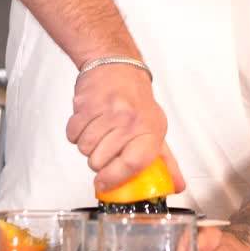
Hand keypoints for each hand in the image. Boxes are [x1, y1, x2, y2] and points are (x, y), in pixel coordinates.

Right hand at [65, 63, 184, 192]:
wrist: (116, 64)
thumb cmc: (135, 99)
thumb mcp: (155, 128)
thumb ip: (165, 161)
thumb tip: (176, 186)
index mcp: (151, 131)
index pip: (132, 165)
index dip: (114, 179)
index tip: (104, 184)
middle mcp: (131, 122)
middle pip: (100, 162)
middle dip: (98, 159)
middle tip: (105, 143)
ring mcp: (108, 112)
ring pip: (85, 149)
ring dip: (87, 144)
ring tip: (98, 129)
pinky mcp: (87, 105)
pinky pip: (73, 134)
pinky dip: (76, 132)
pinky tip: (88, 121)